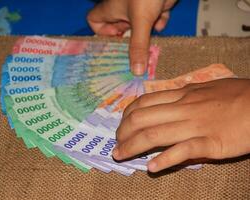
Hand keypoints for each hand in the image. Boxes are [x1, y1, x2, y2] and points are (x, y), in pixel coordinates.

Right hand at [87, 0, 176, 74]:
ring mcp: (138, 8)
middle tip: (135, 48)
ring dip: (144, 34)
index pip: (94, 21)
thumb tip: (136, 71)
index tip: (115, 39)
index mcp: (111, 9)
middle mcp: (122, 9)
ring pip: (137, 27)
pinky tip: (161, 21)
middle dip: (127, 38)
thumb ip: (138, 46)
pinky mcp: (153, 7)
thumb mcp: (141, 21)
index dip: (101, 32)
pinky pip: (152, 20)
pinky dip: (158, 23)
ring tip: (149, 36)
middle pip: (118, 28)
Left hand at [113, 79, 249, 171]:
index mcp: (182, 95)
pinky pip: (182, 151)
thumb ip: (184, 96)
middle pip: (142, 119)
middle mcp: (183, 108)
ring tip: (119, 155)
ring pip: (154, 135)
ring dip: (132, 147)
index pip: (143, 102)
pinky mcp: (211, 142)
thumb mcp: (205, 89)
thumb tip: (167, 103)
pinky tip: (151, 168)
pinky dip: (164, 160)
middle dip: (123, 132)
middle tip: (116, 143)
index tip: (121, 125)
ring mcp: (195, 125)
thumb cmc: (236, 95)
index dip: (127, 115)